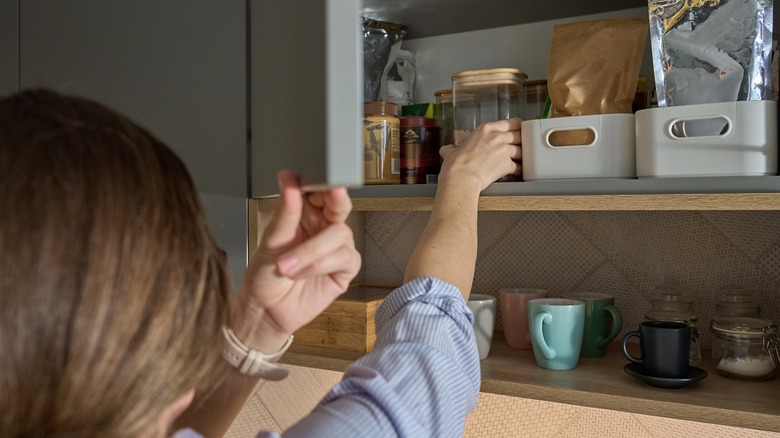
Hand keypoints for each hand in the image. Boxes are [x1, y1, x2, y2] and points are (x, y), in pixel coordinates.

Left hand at [232, 170, 361, 351]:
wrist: (265, 310)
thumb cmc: (265, 274)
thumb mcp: (271, 239)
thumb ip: (286, 210)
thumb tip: (289, 179)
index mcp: (306, 214)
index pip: (321, 191)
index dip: (324, 183)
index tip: (319, 178)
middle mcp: (324, 228)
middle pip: (341, 206)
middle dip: (336, 202)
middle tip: (331, 195)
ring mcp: (336, 249)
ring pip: (341, 235)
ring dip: (312, 251)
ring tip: (286, 266)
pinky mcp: (344, 270)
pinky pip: (345, 258)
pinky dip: (320, 265)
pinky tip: (301, 273)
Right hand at [439, 118, 522, 191]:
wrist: (461, 178)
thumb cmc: (455, 165)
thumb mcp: (451, 151)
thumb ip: (452, 148)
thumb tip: (446, 150)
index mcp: (485, 129)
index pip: (511, 122)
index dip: (518, 126)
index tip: (520, 130)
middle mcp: (497, 137)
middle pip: (519, 135)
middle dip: (522, 141)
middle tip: (522, 145)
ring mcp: (504, 150)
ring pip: (521, 150)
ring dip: (521, 156)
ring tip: (521, 160)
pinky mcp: (507, 164)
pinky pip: (518, 167)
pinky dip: (519, 170)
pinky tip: (517, 172)